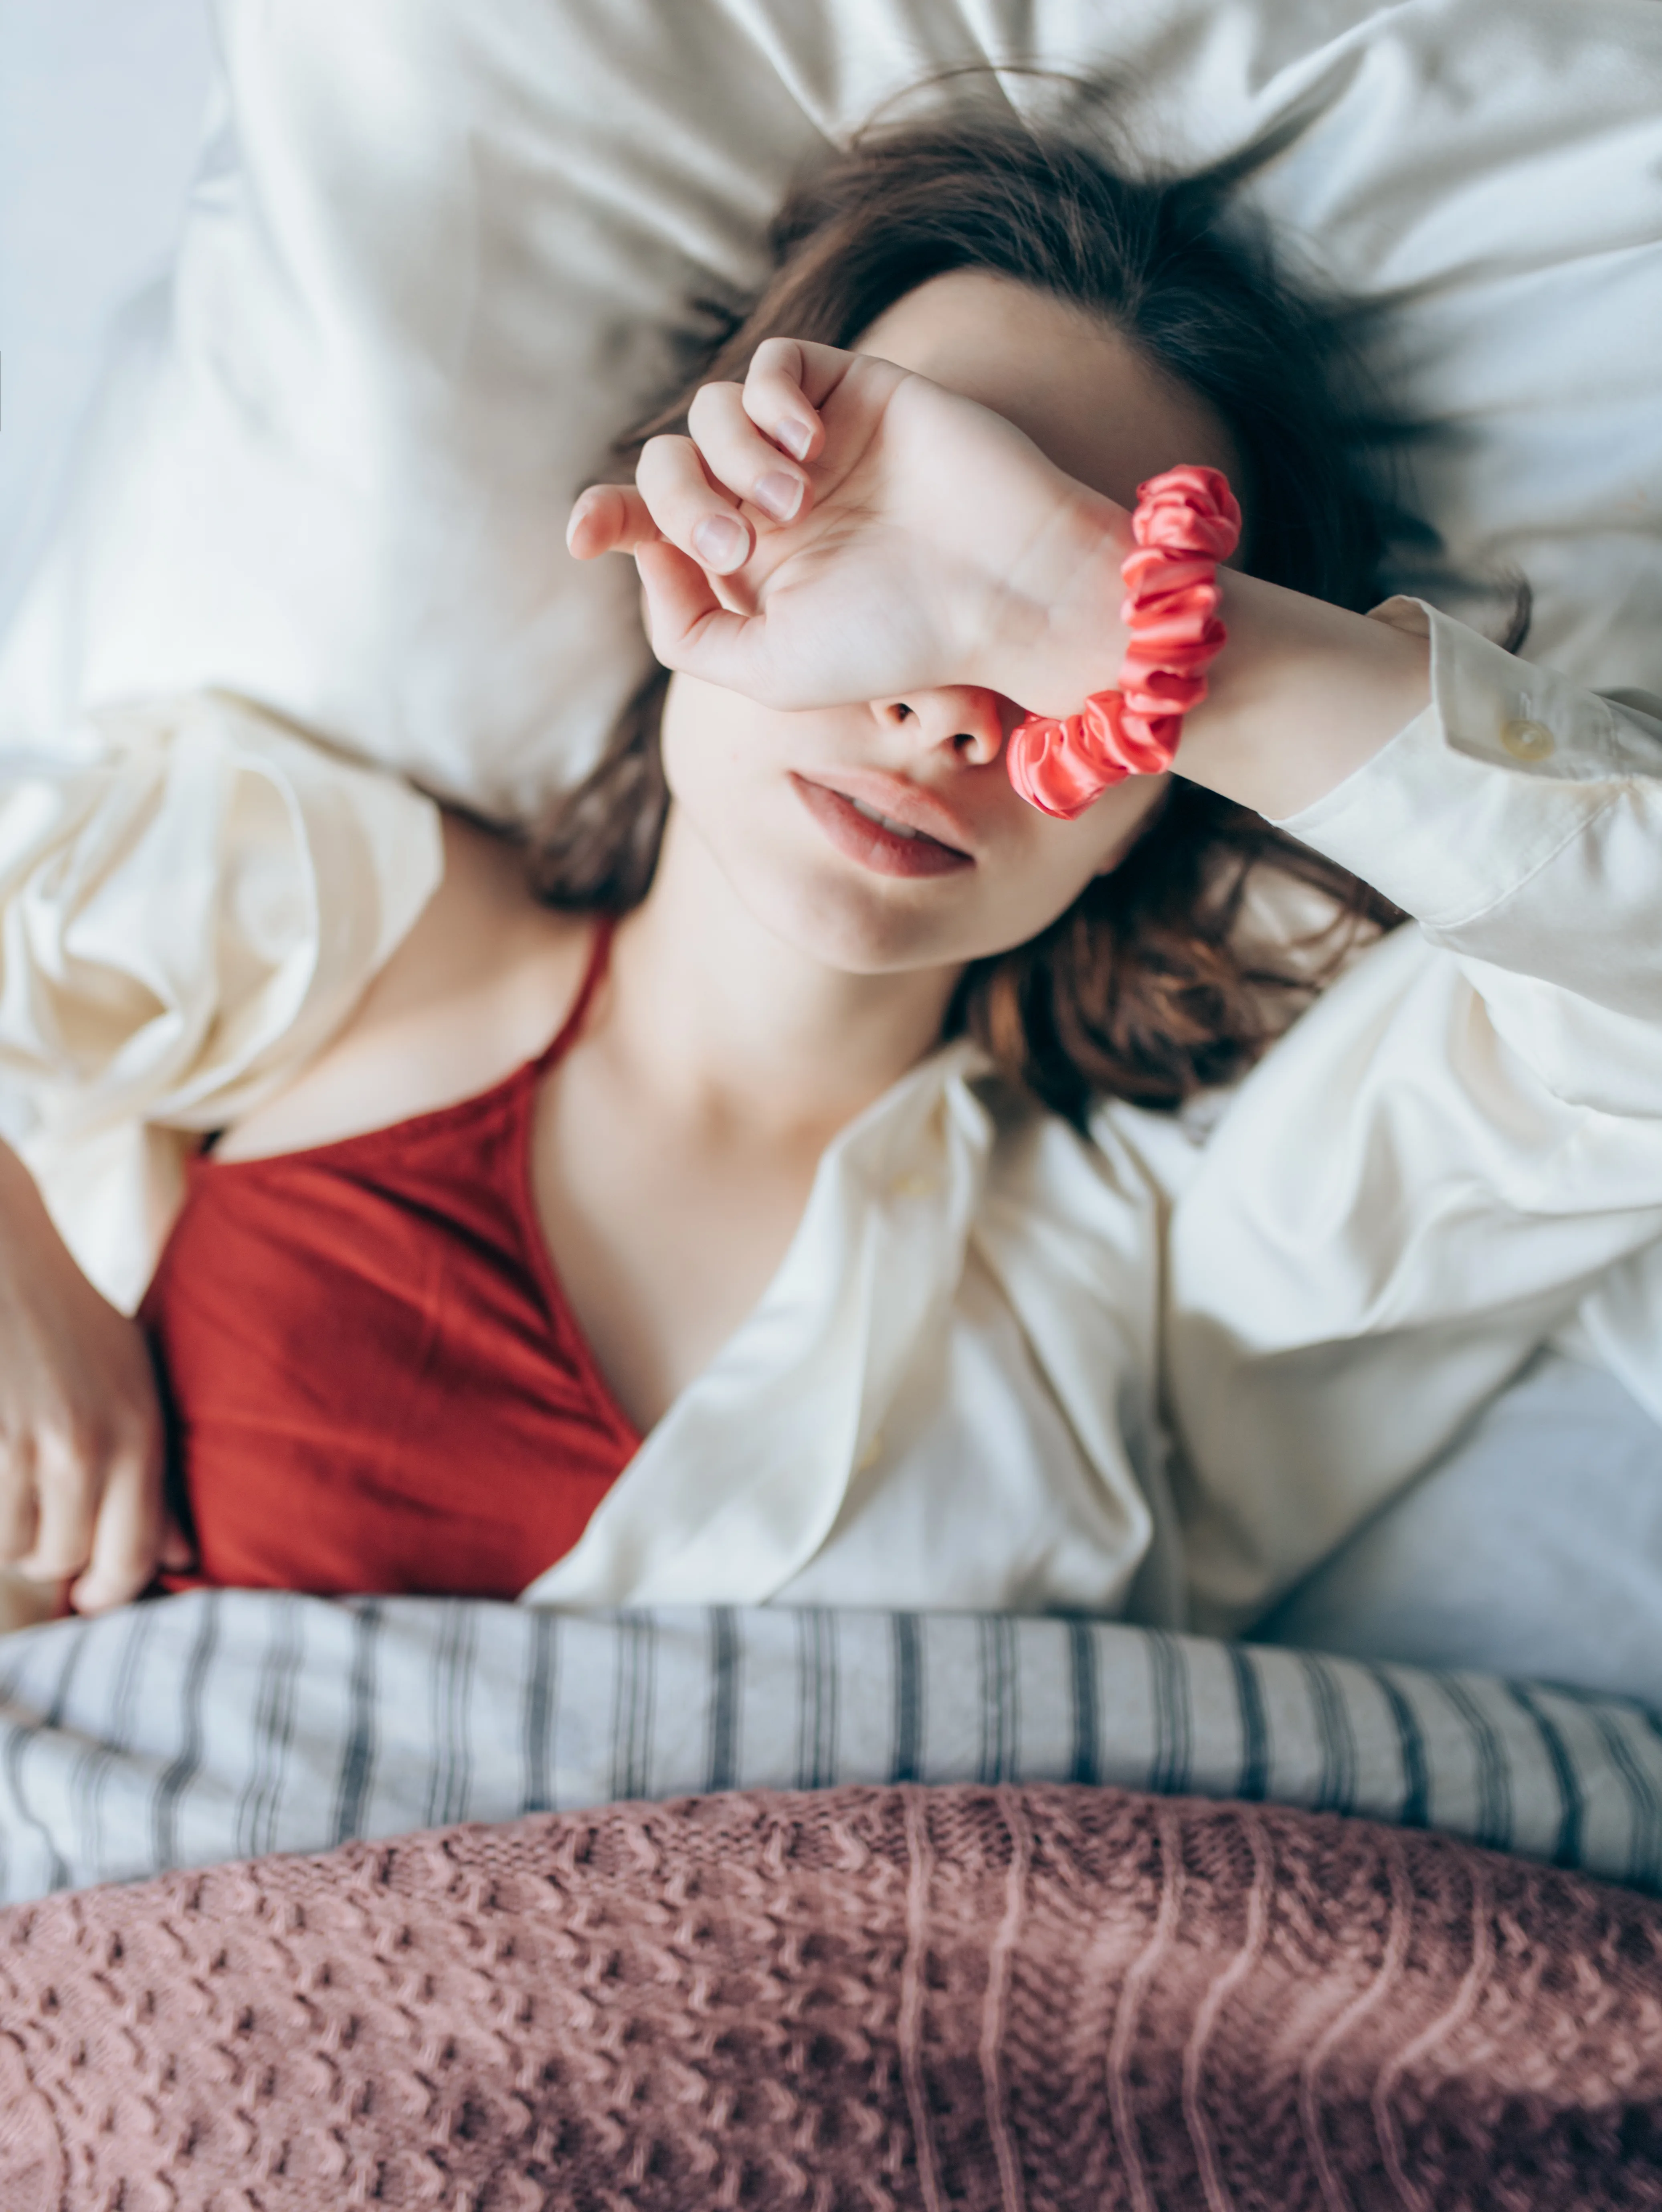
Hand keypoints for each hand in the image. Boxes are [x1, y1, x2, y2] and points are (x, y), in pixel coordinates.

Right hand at [0, 1144, 191, 1614]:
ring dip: (14, 1535)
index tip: (92, 1596)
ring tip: (17, 1486)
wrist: (4, 1264)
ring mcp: (29, 1444)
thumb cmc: (72, 1331)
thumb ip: (157, 1478)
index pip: (133, 1557)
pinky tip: (0, 1472)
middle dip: (54, 1560)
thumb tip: (184, 1558)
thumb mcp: (133, 1391)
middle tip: (46, 1529)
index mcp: (141, 1434)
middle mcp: (90, 1445)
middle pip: (67, 1561)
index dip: (110, 1593)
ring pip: (17, 1546)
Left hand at [567, 339, 1131, 716]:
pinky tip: (805, 443)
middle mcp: (774, 503)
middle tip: (738, 546)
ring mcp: (813, 444)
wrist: (1006, 590)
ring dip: (730, 458)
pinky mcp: (854, 391)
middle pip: (668, 465)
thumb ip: (687, 631)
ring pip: (709, 412)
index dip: (610, 517)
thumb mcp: (770, 670)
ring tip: (793, 503)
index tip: (584, 533)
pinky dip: (767, 397)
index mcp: (753, 568)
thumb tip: (642, 558)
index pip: (653, 526)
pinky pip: (772, 364)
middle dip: (679, 502)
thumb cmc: (899, 640)